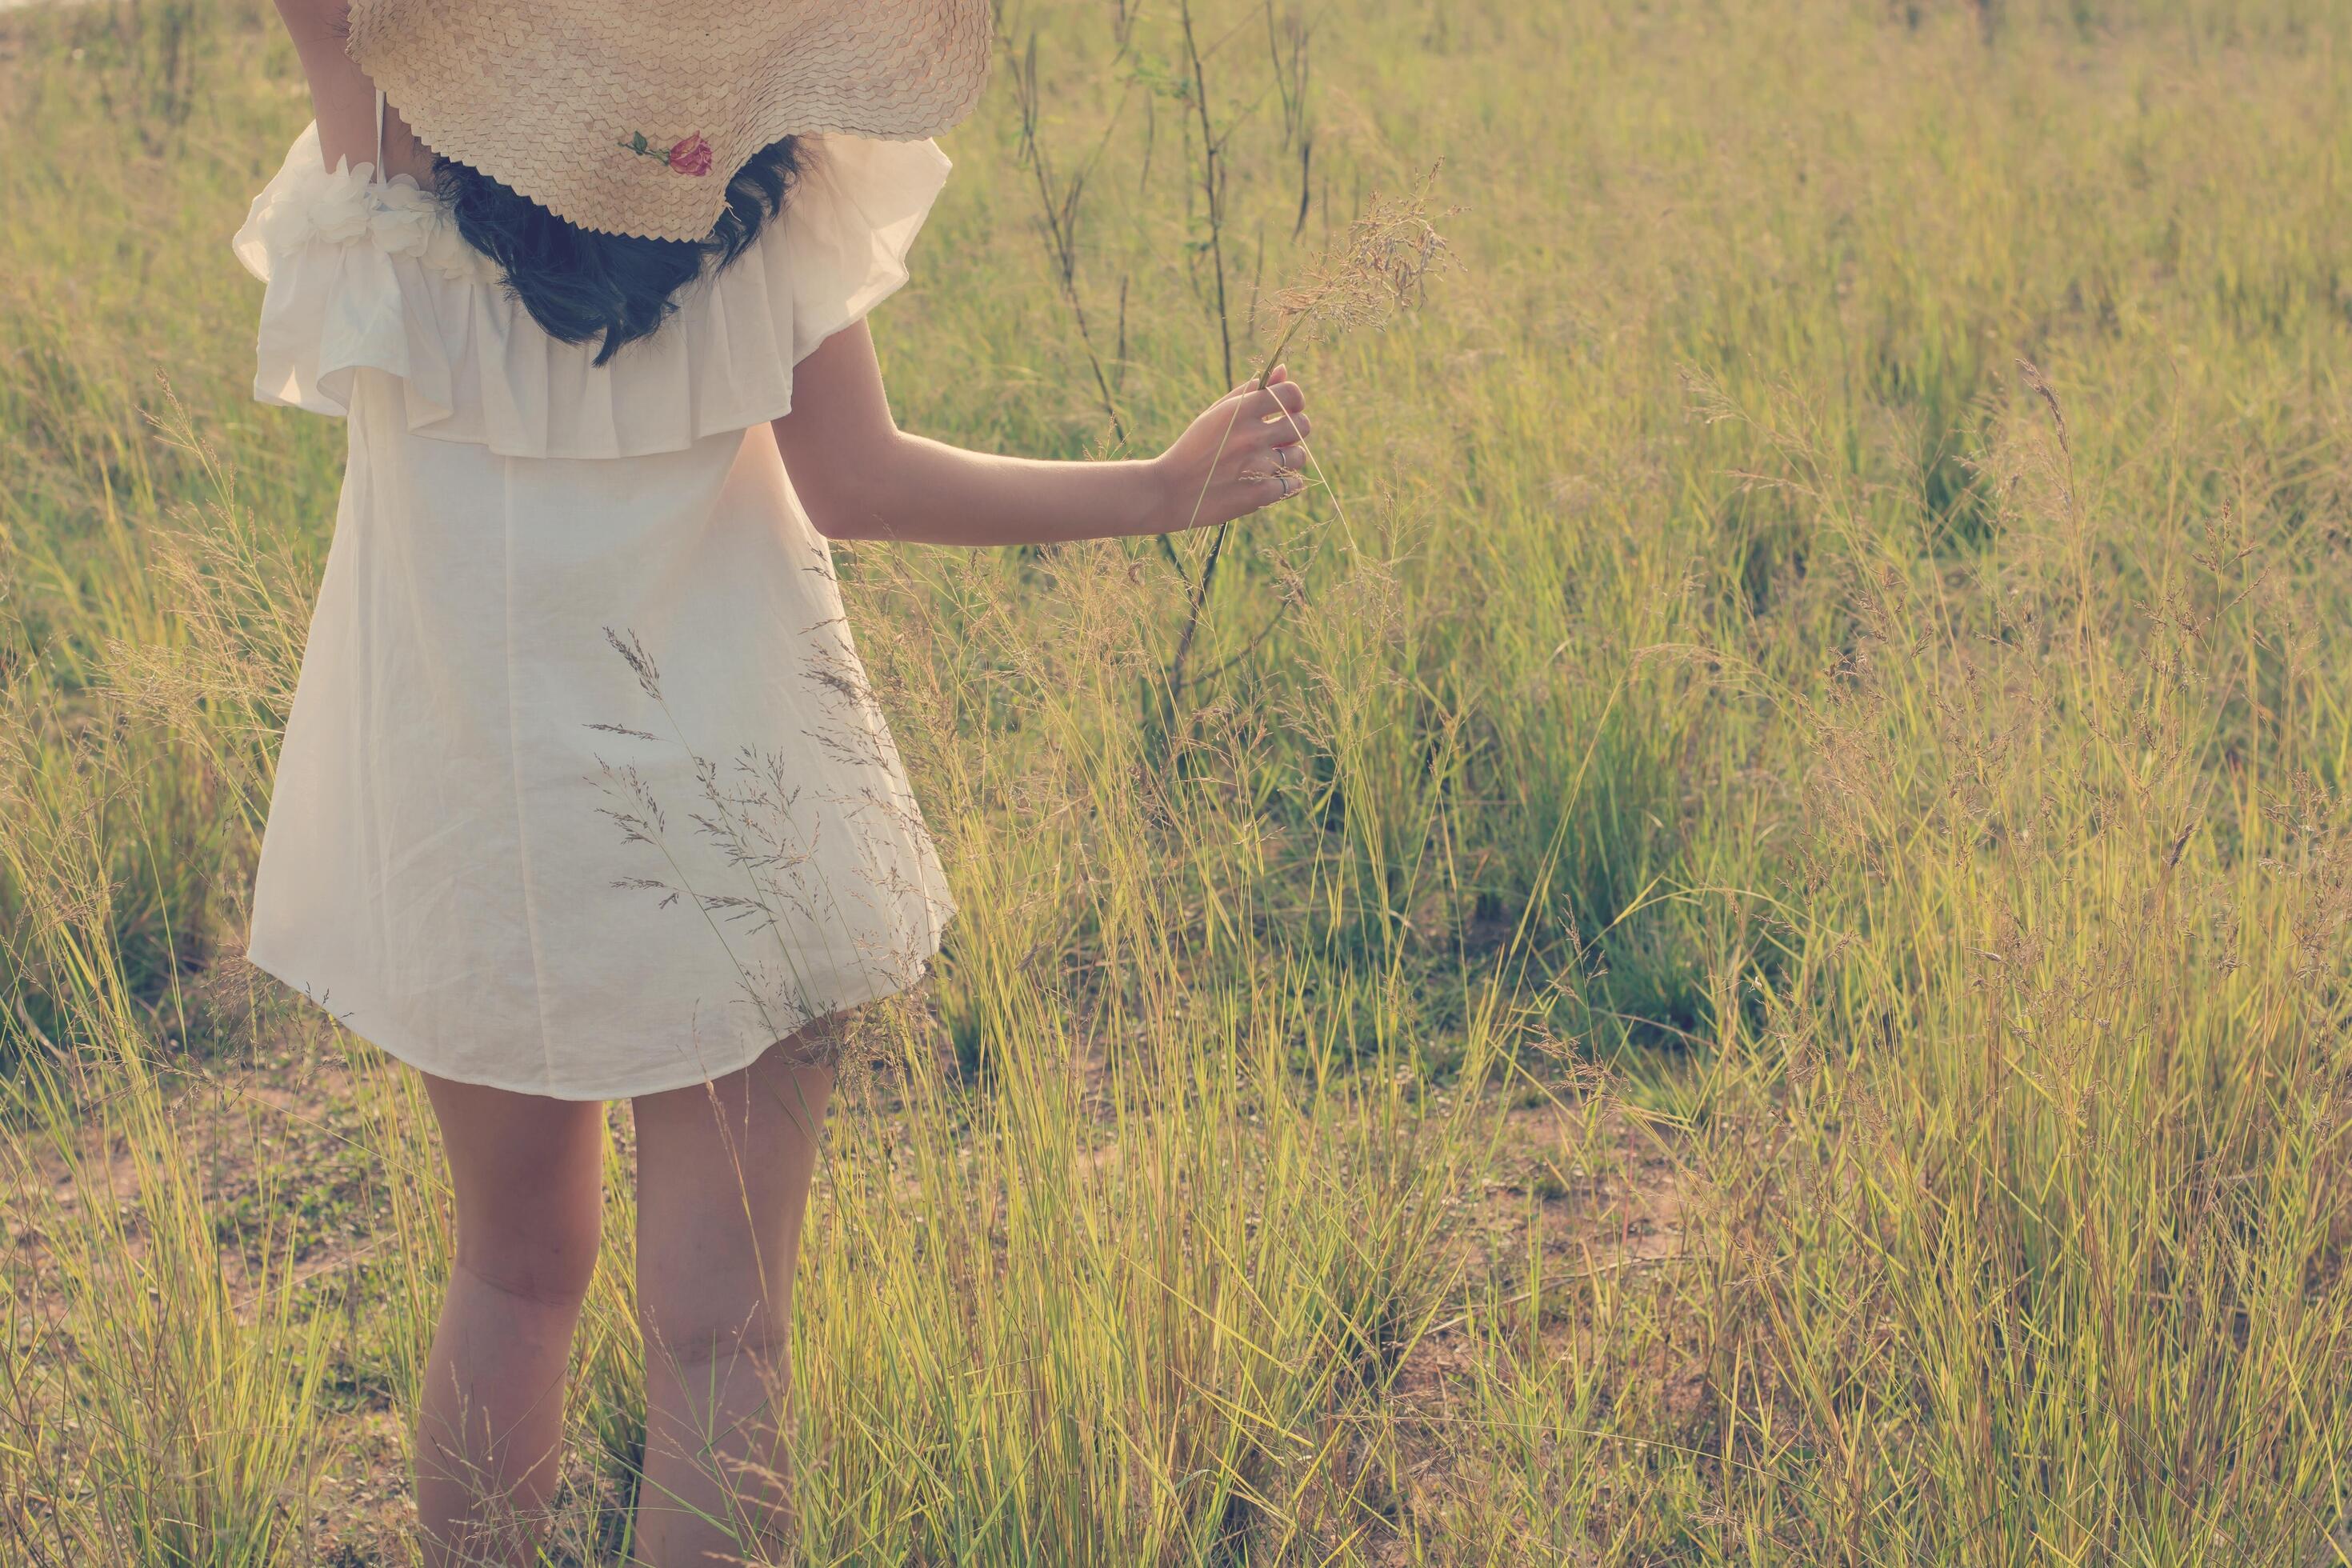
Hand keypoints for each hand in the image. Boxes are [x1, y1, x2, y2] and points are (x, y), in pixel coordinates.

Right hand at [1148, 365, 1312, 533]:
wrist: (1170, 490)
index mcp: (1240, 410)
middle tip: (1279, 438)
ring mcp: (1257, 467)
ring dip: (1289, 458)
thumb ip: (1251, 391)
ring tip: (1269, 462)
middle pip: (1302, 425)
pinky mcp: (1259, 495)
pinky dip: (1286, 483)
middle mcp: (1251, 436)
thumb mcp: (1217, 413)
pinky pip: (1293, 484)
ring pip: (1299, 456)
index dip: (1296, 400)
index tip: (1290, 409)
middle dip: (1295, 429)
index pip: (1291, 393)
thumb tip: (1282, 371)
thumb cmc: (1194, 447)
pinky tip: (1269, 481)